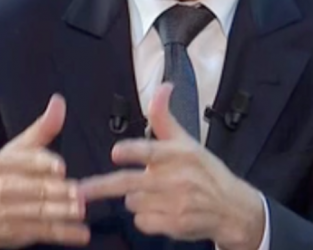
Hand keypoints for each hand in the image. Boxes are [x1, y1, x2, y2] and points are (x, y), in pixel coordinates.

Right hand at [0, 95, 88, 249]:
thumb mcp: (14, 150)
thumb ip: (41, 129)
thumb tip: (59, 102)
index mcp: (4, 163)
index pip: (23, 162)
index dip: (41, 164)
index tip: (59, 167)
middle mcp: (3, 187)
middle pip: (34, 188)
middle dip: (56, 191)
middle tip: (77, 191)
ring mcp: (10, 213)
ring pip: (39, 212)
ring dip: (60, 212)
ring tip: (80, 209)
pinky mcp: (18, 234)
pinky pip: (43, 233)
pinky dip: (63, 234)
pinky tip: (81, 234)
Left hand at [78, 84, 265, 249]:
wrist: (232, 208)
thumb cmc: (206, 171)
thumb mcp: (188, 142)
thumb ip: (165, 118)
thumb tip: (163, 86)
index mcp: (179, 154)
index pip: (152, 152)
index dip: (133, 152)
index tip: (115, 153)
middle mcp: (177, 179)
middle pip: (131, 183)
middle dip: (102, 187)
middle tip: (79, 189)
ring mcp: (175, 205)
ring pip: (132, 202)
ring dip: (134, 198)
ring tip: (153, 193)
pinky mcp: (174, 226)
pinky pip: (142, 221)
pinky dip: (144, 217)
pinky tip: (160, 210)